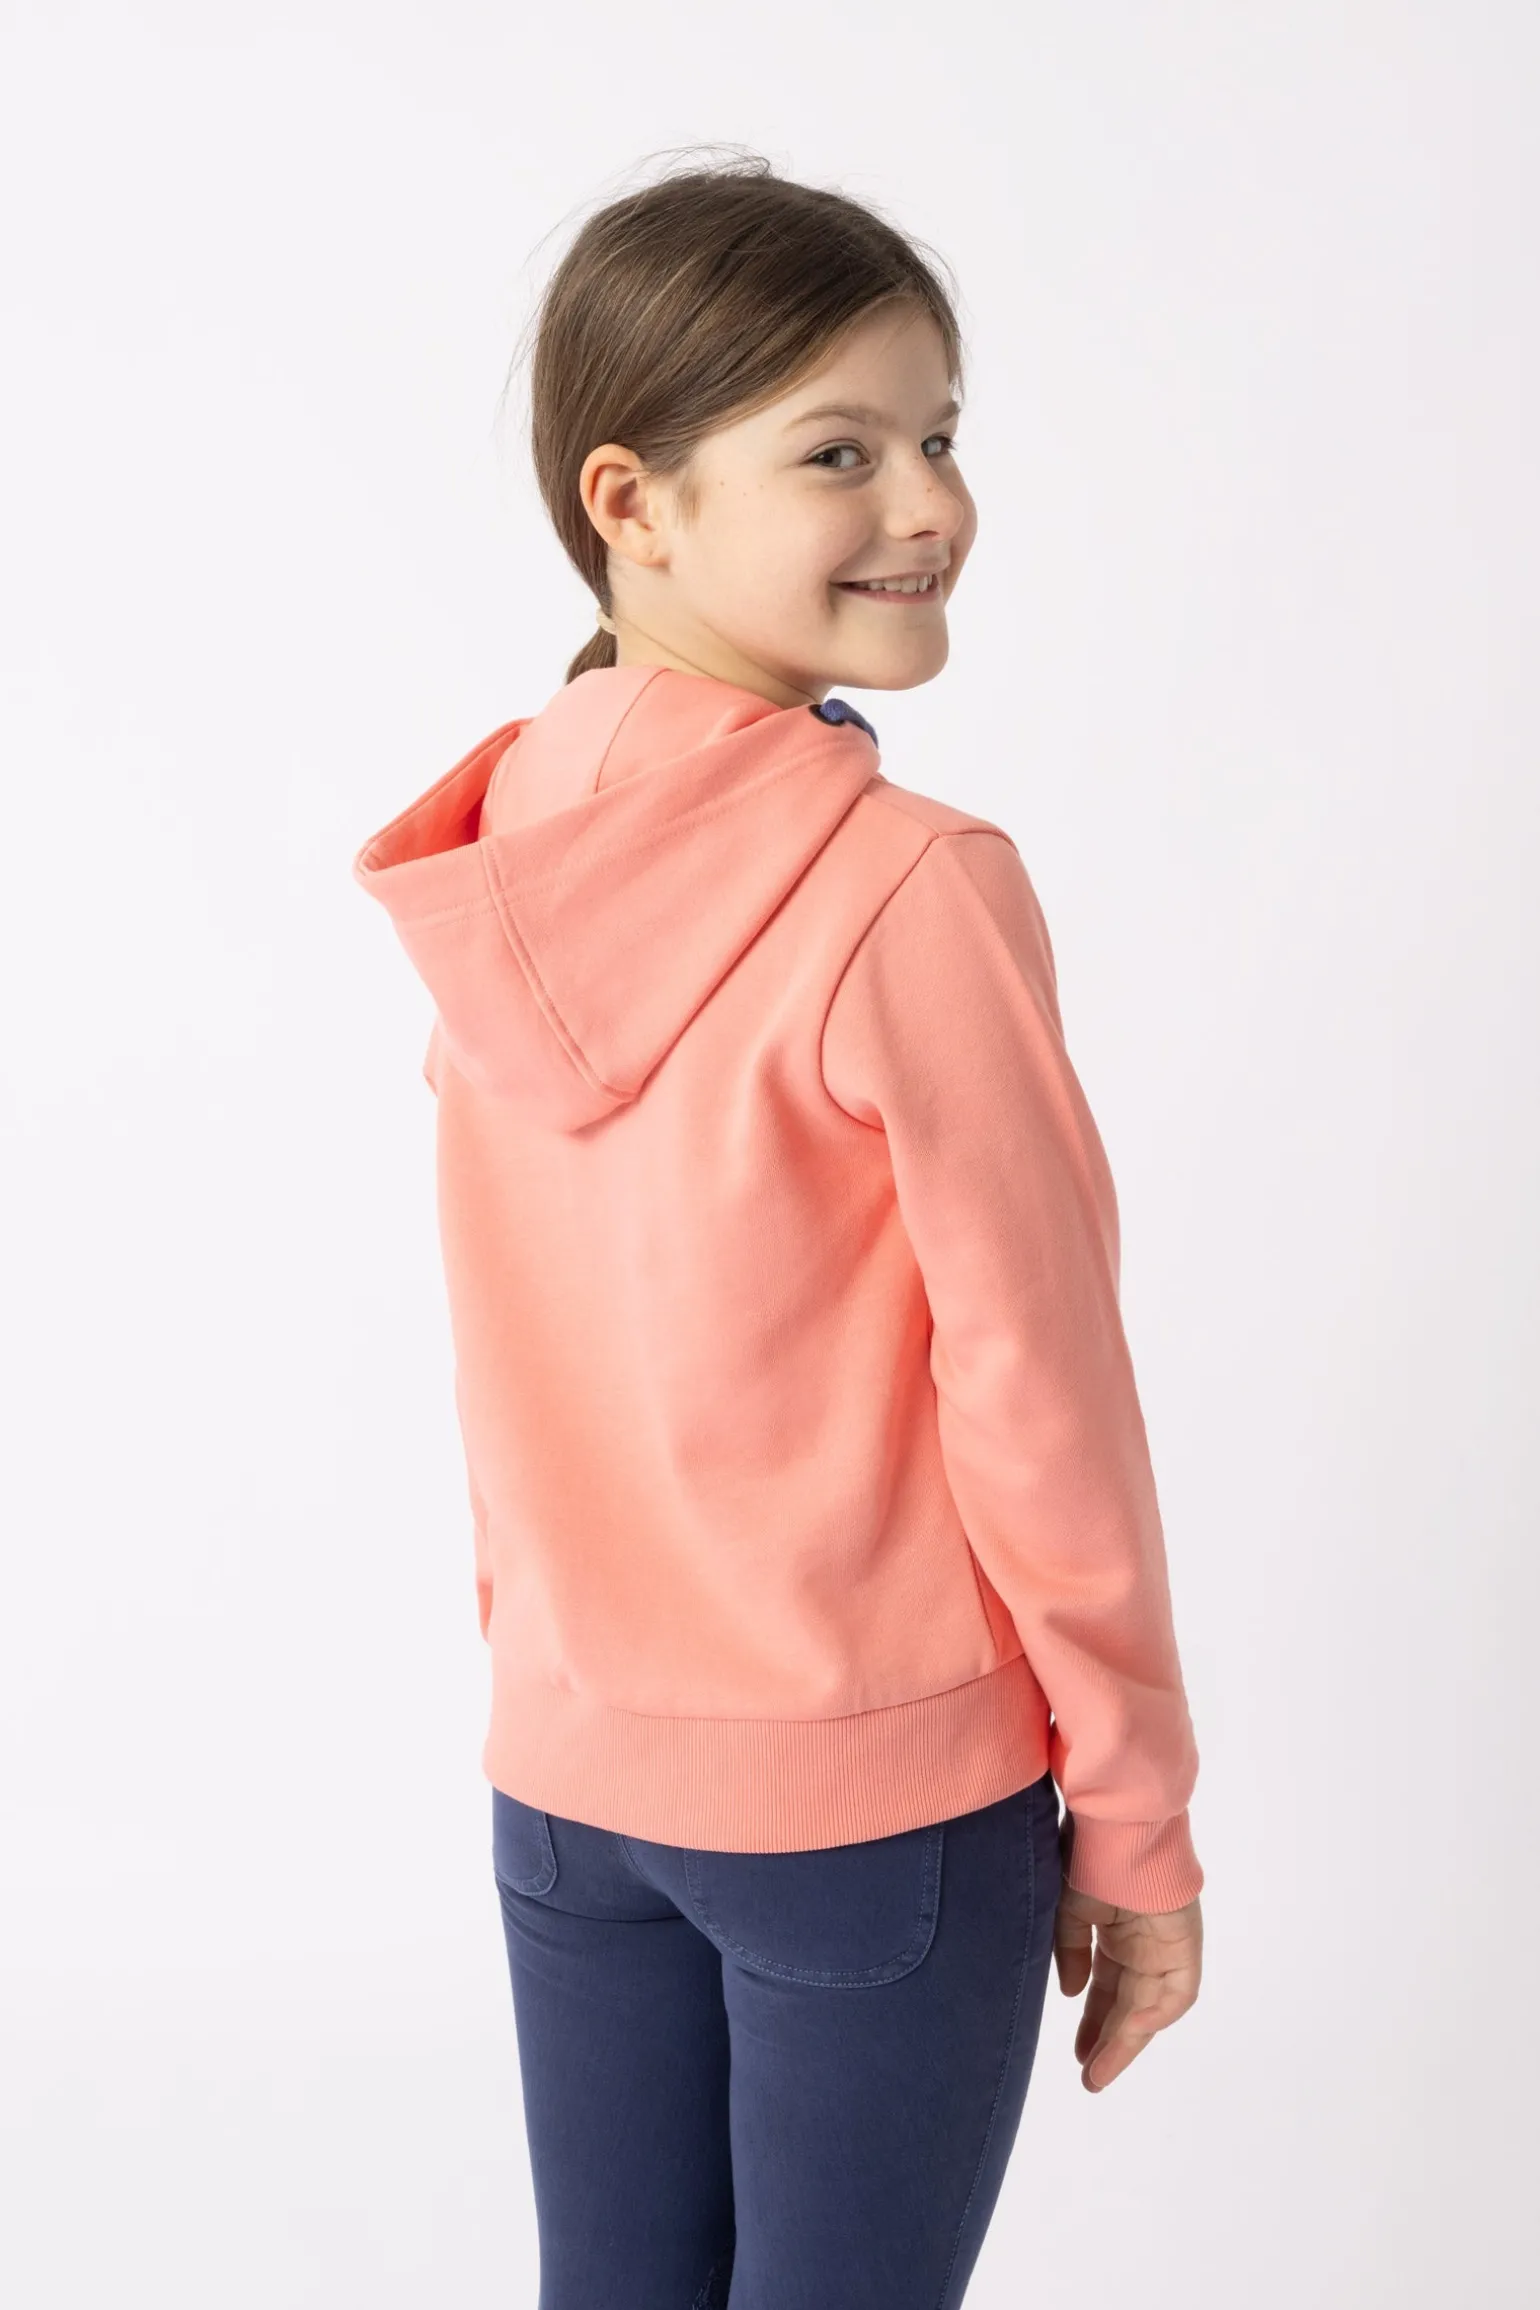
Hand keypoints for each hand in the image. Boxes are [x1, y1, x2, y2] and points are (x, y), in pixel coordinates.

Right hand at [1052, 1862, 1202, 2093]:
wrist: (1114, 1828)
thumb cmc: (1086, 1860)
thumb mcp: (1066, 1912)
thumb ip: (1069, 1953)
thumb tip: (1071, 1993)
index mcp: (1116, 1931)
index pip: (1106, 1988)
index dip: (1092, 2022)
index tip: (1078, 2054)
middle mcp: (1142, 1943)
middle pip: (1128, 2004)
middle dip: (1109, 2041)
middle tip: (1090, 2076)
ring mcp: (1165, 1945)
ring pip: (1150, 2005)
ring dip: (1128, 2040)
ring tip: (1101, 2071)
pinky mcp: (1185, 1944)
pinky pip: (1178, 1991)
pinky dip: (1156, 2013)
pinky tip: (1129, 2030)